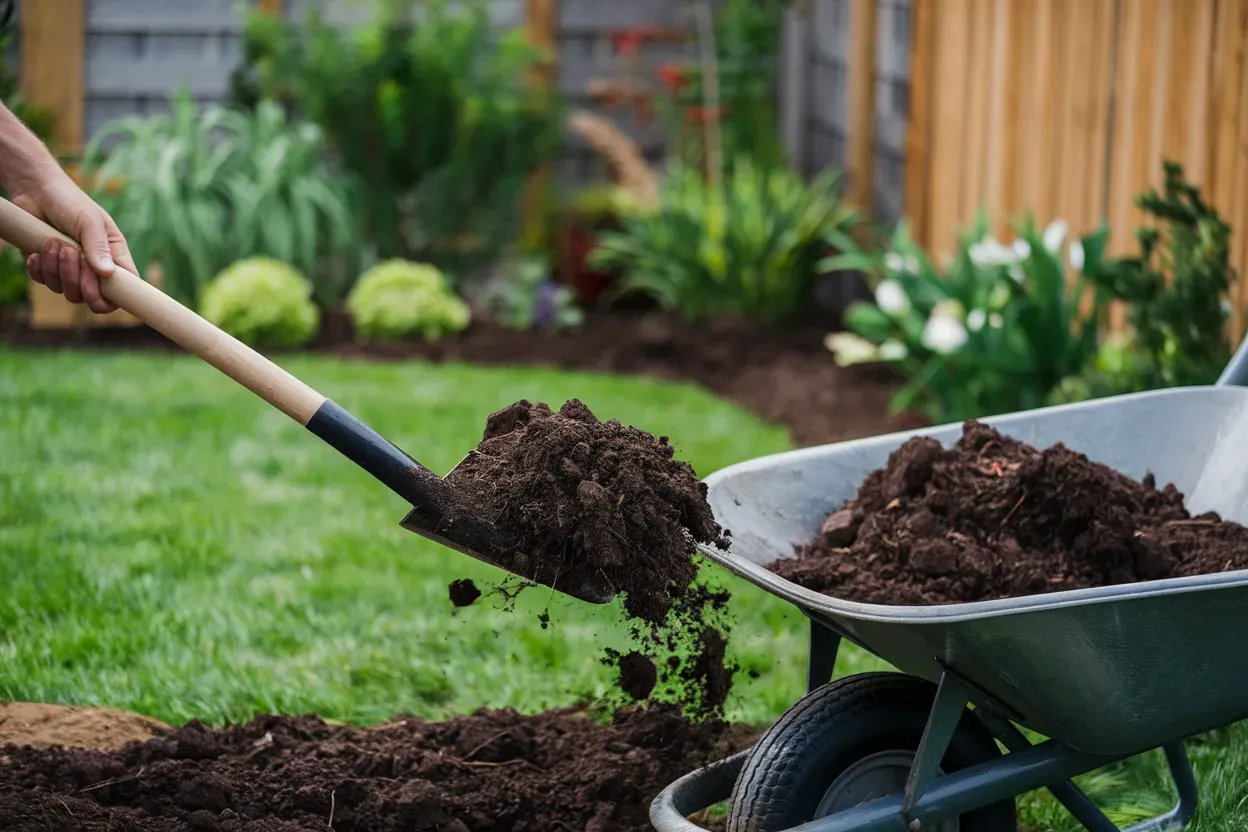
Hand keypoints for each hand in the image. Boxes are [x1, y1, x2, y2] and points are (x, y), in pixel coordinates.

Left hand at [13, 171, 136, 314]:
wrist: (36, 191)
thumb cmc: (70, 202)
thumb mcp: (89, 220)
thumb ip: (98, 246)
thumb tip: (107, 273)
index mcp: (113, 257)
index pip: (123, 288)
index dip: (112, 298)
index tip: (97, 292)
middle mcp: (94, 268)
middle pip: (90, 297)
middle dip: (77, 279)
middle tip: (70, 251)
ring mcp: (70, 271)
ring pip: (65, 291)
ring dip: (56, 268)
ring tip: (54, 241)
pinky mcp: (47, 268)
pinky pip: (44, 282)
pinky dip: (39, 268)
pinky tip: (38, 251)